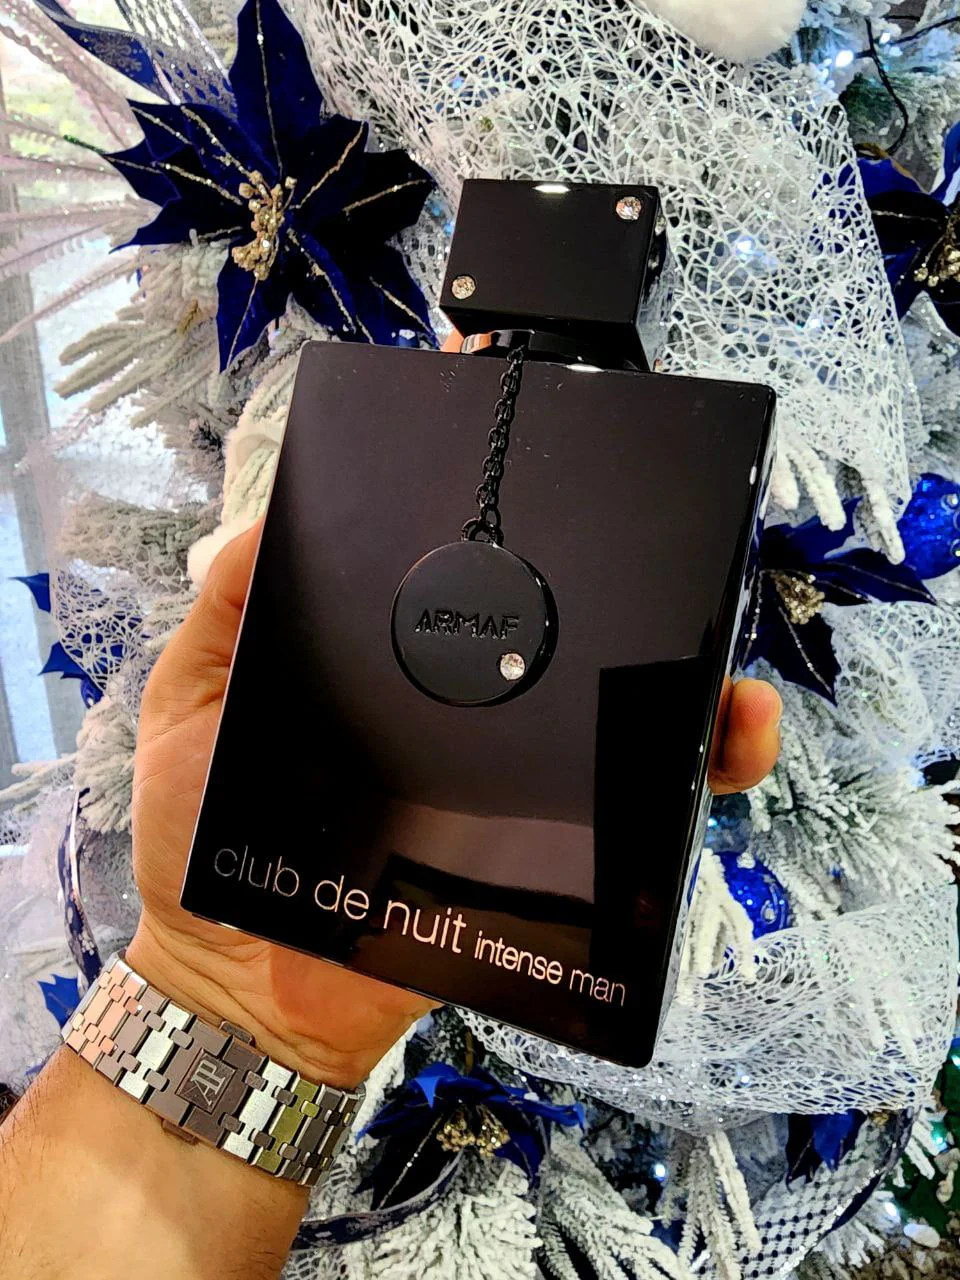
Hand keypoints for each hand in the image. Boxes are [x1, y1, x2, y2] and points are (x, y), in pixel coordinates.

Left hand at [128, 524, 780, 1088]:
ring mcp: (509, 805)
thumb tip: (274, 518)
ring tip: (736, 698)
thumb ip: (231, 610)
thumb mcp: (197, 699)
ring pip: (622, 748)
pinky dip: (684, 801)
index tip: (591, 527)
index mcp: (403, 685)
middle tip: (694, 599)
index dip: (547, 573)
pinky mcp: (531, 875)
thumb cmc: (202, 835)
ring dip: (697, 714)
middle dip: (651, 635)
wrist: (237, 980)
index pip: (489, 615)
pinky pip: (620, 840)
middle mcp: (471, 737)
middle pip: (578, 672)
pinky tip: (722, 757)